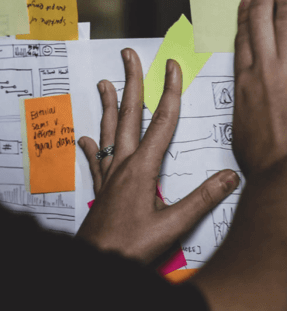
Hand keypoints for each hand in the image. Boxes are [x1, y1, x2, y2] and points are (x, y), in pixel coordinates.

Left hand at [76, 49, 238, 264]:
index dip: (168, 91)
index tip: (171, 66)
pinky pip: (95, 159)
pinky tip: (85, 138)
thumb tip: (230, 176)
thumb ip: (202, 199)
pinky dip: (91, 145)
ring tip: (104, 82)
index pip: (161, 122)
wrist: (97, 259)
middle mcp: (123, 163)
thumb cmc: (133, 245)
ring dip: (108, 104)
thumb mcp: (173, 225)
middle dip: (131, 82)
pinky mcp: (101, 187)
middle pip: (128, 114)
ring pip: (108, 130)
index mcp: (142, 168)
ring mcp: (109, 173)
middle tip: (128, 55)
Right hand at [233, 0, 286, 176]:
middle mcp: (264, 71)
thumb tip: (257, 97)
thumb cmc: (264, 156)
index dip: (246, 15)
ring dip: (286, 3)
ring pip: (284, 27)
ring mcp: (285, 73)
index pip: (244, 38)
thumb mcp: (245, 126)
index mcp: (245, 81)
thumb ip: (252, 104)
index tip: (247, 1)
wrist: (285, 173)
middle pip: (263, 23)